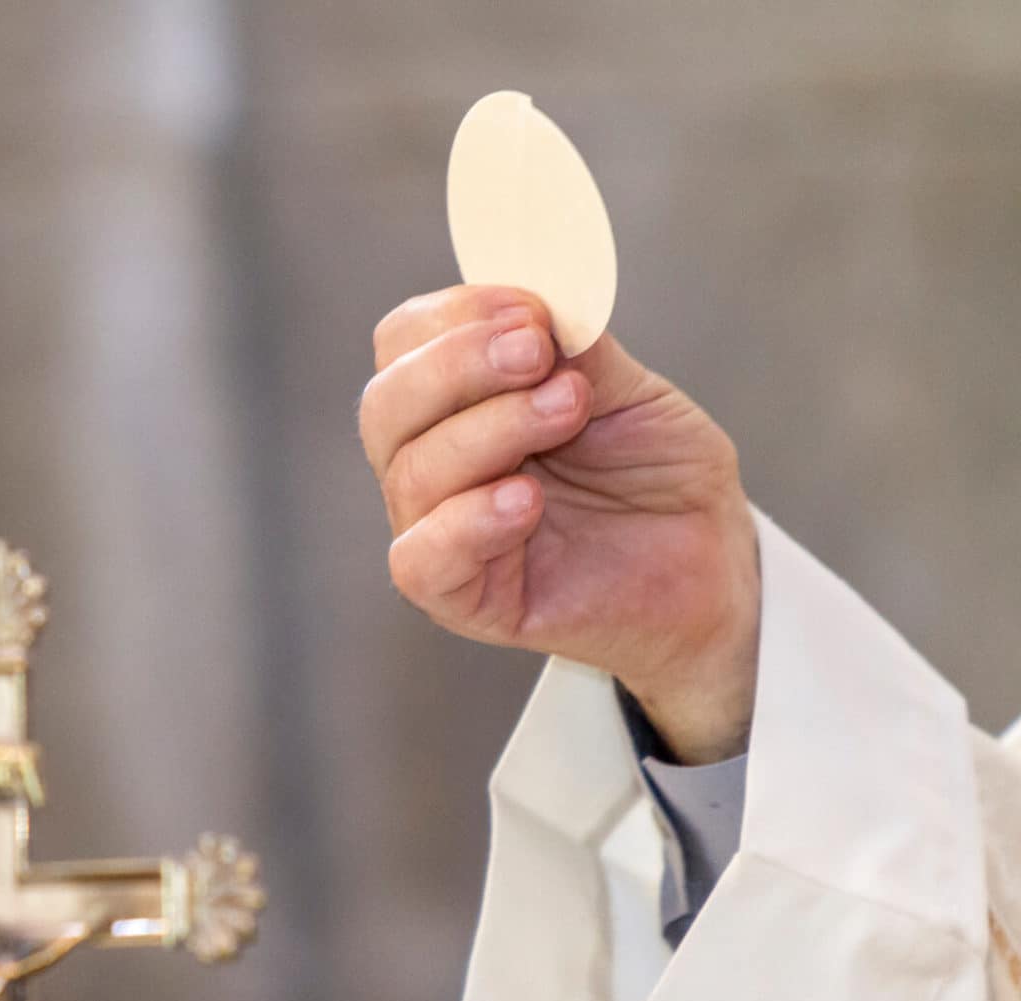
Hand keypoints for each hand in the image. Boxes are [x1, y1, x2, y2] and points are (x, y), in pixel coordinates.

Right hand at [361, 285, 760, 762]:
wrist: (712, 567)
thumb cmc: (661, 478)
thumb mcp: (634, 394)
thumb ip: (583, 351)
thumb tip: (541, 302)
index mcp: (460, 401)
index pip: (404, 344)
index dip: (452, 316)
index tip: (528, 307)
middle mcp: (434, 463)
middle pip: (387, 404)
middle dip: (457, 365)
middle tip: (537, 353)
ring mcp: (442, 531)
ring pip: (412, 471)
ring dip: (490, 428)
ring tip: (567, 411)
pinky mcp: (463, 599)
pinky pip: (421, 560)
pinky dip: (467, 522)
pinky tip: (527, 500)